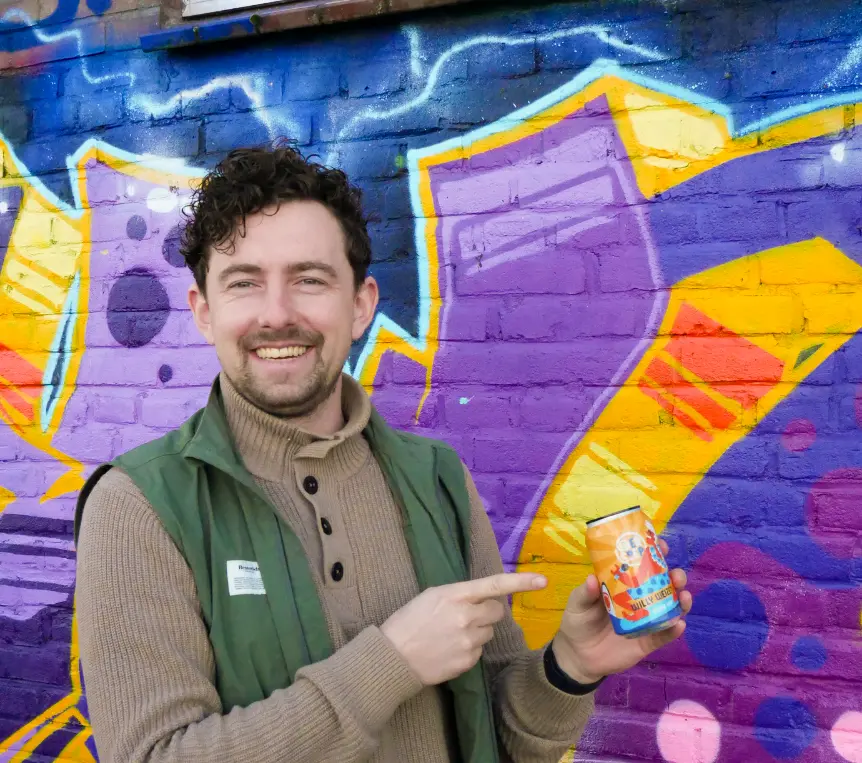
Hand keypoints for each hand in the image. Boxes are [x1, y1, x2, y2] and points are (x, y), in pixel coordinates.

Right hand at [381, 572, 546, 684]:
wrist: (393, 656)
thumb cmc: (408, 620)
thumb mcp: (431, 596)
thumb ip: (459, 594)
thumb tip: (482, 598)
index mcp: (455, 594)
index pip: (494, 584)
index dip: (520, 582)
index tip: (543, 581)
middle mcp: (466, 616)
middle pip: (497, 611)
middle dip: (487, 612)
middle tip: (466, 616)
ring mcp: (468, 641)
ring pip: (489, 632)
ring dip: (478, 631)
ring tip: (452, 634)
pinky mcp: (468, 661)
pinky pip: (480, 651)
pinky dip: (469, 649)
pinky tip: (449, 649)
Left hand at [551, 538, 691, 683]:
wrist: (578, 655)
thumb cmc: (578, 622)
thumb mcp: (577, 604)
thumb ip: (585, 593)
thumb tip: (592, 579)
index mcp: (623, 585)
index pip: (641, 566)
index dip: (654, 555)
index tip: (661, 546)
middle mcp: (639, 600)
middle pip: (663, 586)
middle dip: (674, 577)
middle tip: (676, 575)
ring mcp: (646, 621)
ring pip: (670, 609)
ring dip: (681, 601)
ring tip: (684, 596)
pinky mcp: (647, 642)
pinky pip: (664, 636)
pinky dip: (673, 630)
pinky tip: (679, 624)